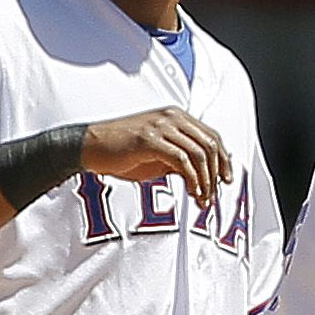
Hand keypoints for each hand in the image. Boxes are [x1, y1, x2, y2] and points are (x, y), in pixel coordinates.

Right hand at [81, 107, 233, 201]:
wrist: (88, 147)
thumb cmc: (121, 152)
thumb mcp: (159, 155)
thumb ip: (182, 159)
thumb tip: (206, 175)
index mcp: (176, 116)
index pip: (212, 136)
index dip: (224, 160)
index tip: (226, 180)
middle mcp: (171, 117)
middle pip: (210, 145)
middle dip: (217, 173)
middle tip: (214, 194)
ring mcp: (160, 126)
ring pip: (200, 154)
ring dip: (206, 180)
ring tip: (203, 198)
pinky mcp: (149, 139)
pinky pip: (182, 161)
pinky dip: (192, 179)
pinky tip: (192, 192)